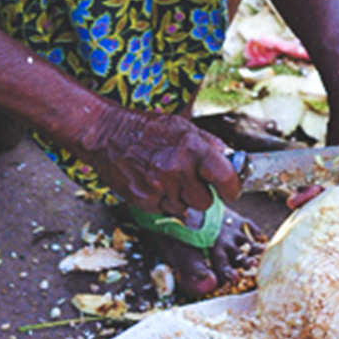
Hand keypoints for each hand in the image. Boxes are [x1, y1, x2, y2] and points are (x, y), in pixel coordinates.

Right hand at [84, 106, 241, 219]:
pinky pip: (166, 211)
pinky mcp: (144, 200)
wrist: (107, 134)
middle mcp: (177, 169)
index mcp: (192, 148)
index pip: (226, 178)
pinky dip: (163, 201)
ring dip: (181, 199)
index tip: (230, 190)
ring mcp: (159, 187)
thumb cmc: (146, 129)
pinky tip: (154, 185)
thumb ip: (209, 144)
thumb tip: (231, 160)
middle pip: (206, 202)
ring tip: (167, 179)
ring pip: (186, 210)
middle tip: (189, 181)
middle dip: (201, 194)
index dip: (232, 188)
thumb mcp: (183, 127)